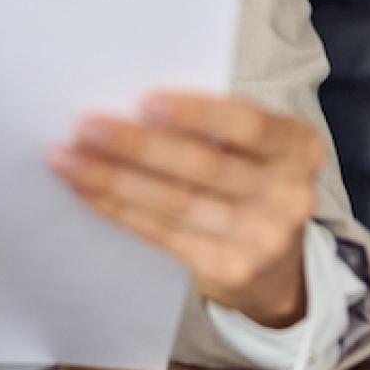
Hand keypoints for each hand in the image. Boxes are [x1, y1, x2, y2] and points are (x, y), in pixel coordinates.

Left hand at [49, 90, 325, 327]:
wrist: (276, 269)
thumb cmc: (251, 182)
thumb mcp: (256, 150)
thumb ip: (217, 128)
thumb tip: (131, 105)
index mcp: (300, 148)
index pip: (248, 124)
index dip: (195, 113)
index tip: (141, 100)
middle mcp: (290, 195)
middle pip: (204, 166)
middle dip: (138, 145)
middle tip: (86, 127)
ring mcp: (262, 239)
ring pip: (176, 202)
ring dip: (114, 179)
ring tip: (69, 158)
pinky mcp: (229, 270)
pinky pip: (163, 234)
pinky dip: (119, 209)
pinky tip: (87, 191)